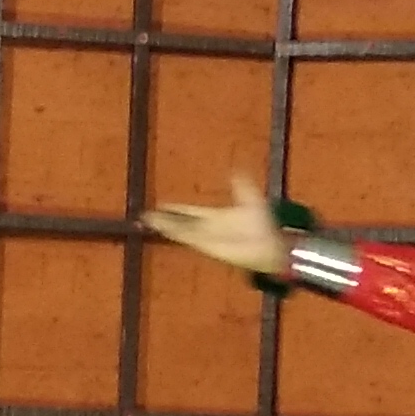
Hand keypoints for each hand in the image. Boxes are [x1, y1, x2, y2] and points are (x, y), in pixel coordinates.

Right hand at [141, 168, 289, 277]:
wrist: (270, 244)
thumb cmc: (263, 225)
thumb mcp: (251, 199)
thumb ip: (242, 185)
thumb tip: (236, 170)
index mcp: (216, 217)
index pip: (190, 212)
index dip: (176, 210)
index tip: (161, 206)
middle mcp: (207, 228)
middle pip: (179, 223)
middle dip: (163, 219)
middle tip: (145, 216)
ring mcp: (206, 238)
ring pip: (179, 230)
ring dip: (164, 225)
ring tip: (146, 220)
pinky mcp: (208, 245)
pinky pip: (187, 237)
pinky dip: (174, 232)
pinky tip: (163, 228)